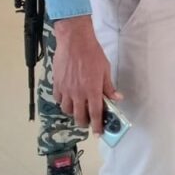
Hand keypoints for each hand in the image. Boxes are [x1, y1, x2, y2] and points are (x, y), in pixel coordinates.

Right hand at [52, 15, 119, 131]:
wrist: (74, 41)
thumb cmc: (92, 53)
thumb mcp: (105, 69)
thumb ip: (109, 86)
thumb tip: (117, 98)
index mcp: (92, 90)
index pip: (95, 113)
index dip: (97, 125)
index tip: (99, 132)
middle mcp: (78, 93)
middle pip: (79, 116)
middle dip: (85, 122)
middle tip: (89, 122)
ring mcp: (66, 89)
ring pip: (67, 110)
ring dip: (74, 113)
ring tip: (79, 110)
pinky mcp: (57, 84)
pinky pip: (58, 99)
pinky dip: (63, 102)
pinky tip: (68, 99)